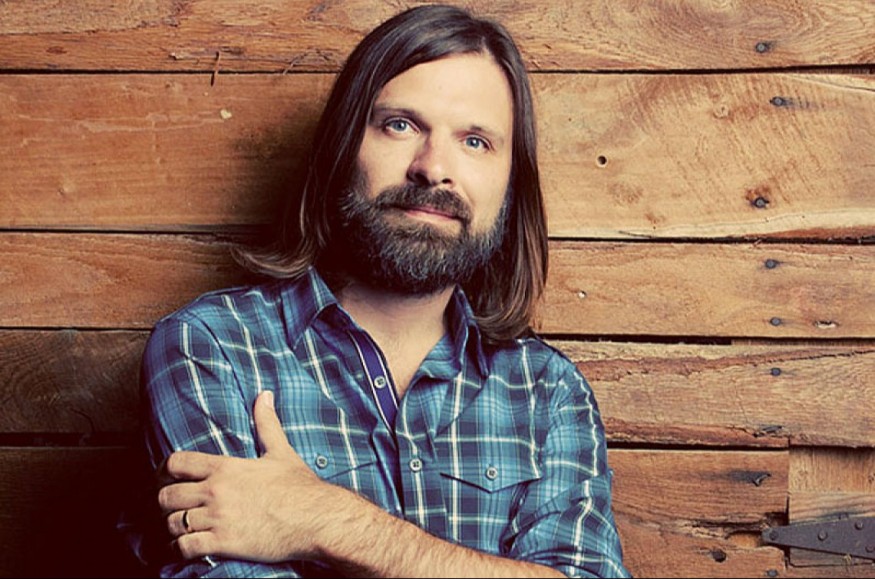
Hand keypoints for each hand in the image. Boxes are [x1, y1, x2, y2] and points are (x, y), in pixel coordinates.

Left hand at [157, 390, 339, 561]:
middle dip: (166, 503)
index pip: (176, 463)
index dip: (165, 471)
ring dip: (173, 527)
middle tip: (174, 507)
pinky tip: (187, 548)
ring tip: (180, 529)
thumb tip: (264, 395)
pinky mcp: (223, 543)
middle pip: (166, 496)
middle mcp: (216, 491)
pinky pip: (185, 548)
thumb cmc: (300, 487)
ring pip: (173, 524)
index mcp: (226, 467)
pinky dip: (180, 550)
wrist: (315, 518)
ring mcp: (218, 518)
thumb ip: (266, 423)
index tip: (167, 479)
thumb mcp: (281, 451)